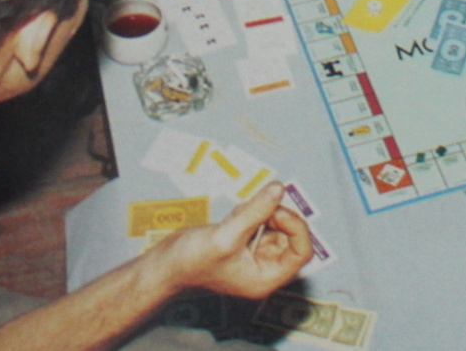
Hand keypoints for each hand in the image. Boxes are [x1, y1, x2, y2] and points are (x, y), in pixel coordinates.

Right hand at [155, 183, 312, 298]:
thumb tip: (279, 188)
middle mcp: (264, 268)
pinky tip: (233, 217)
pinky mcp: (242, 243)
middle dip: (277, 216)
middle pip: (290, 236)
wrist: (164, 266)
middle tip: (259, 206)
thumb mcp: (227, 236)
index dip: (296, 228)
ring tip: (239, 216)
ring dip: (262, 213)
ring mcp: (253, 256)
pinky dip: (251, 213)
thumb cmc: (192, 261)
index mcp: (266, 277)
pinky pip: (259, 223)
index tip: (277, 212)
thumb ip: (255, 211)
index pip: (301, 252)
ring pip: (275, 226)